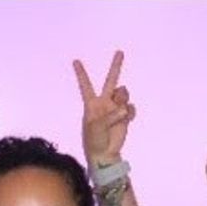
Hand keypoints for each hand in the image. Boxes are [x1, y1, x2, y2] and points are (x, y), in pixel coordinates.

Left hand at [73, 51, 135, 167]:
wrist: (104, 154)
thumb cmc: (94, 140)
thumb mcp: (96, 127)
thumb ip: (110, 116)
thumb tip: (124, 109)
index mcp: (91, 104)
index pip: (86, 85)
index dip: (81, 73)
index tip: (75, 61)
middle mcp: (104, 103)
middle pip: (111, 80)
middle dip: (116, 66)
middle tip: (119, 51)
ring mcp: (115, 108)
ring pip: (124, 93)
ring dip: (123, 100)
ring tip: (119, 114)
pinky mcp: (125, 116)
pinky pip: (131, 108)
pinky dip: (130, 113)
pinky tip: (126, 120)